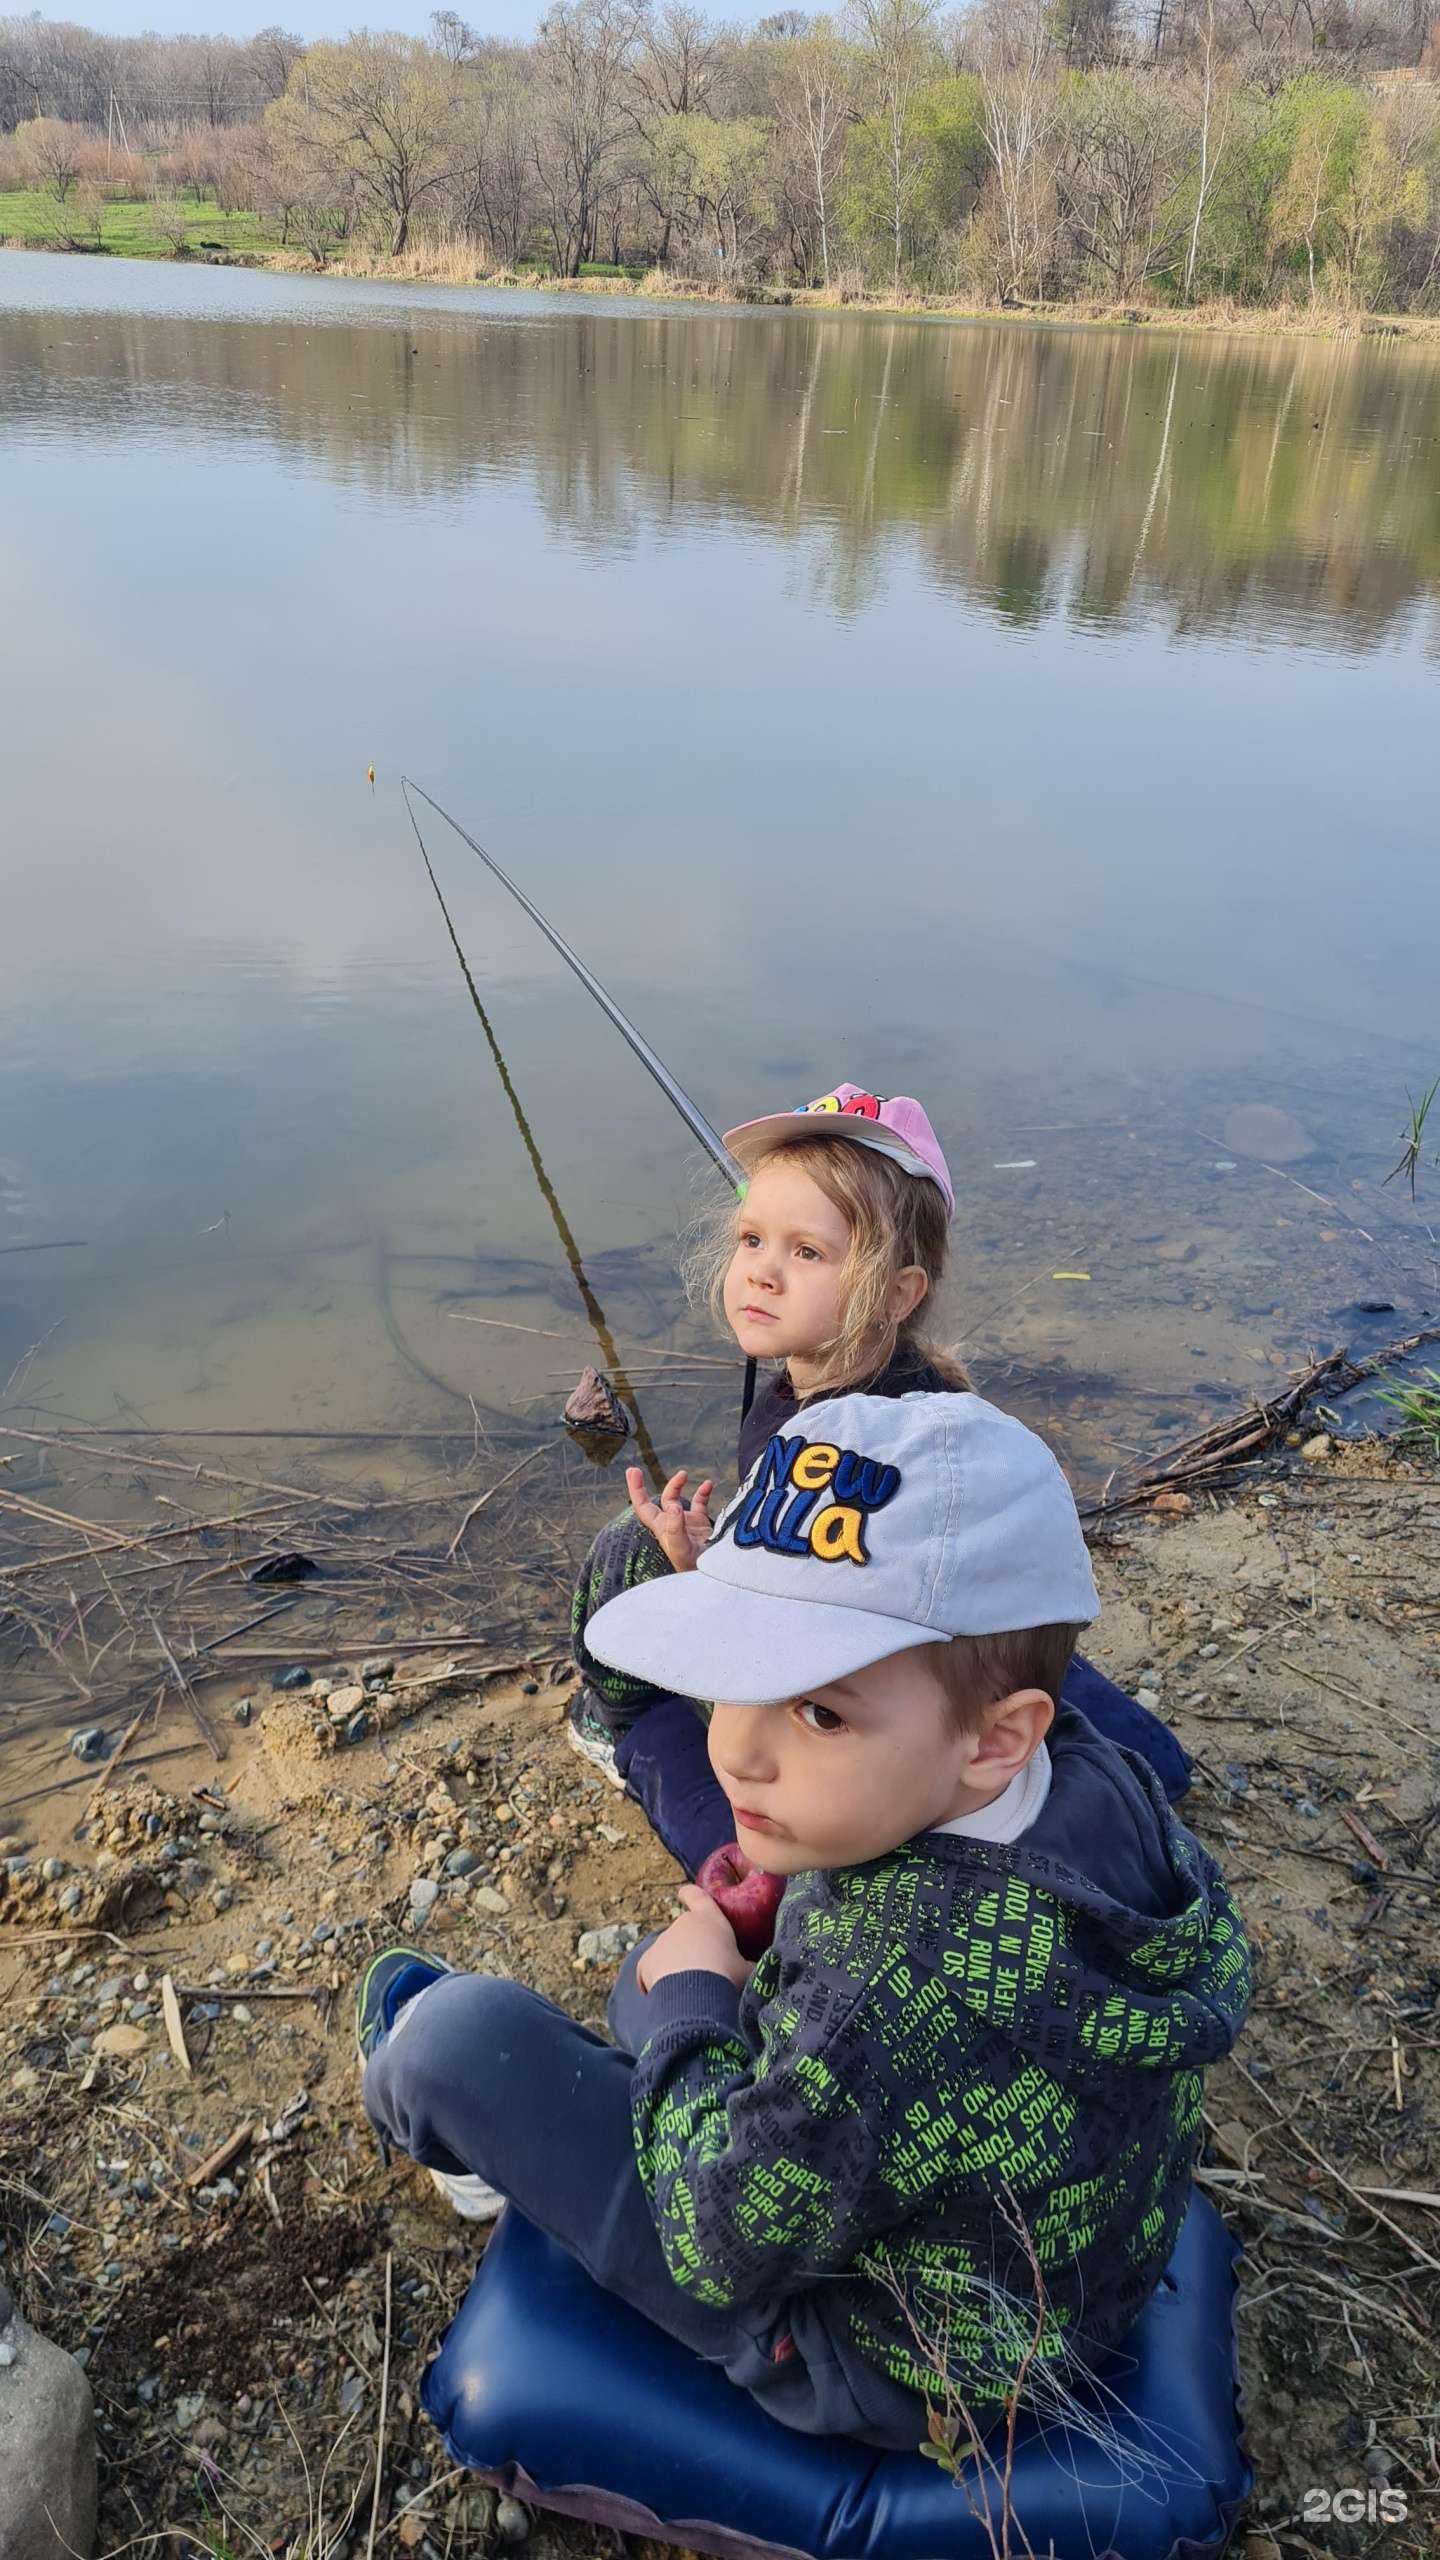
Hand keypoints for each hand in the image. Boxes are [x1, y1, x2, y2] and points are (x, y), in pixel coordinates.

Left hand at [627, 1466, 714, 1574]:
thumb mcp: (680, 1547)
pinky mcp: (700, 1524)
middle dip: (645, 1486)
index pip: (642, 1506)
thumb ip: (675, 1526)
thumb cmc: (692, 1566)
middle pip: (657, 1500)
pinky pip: (700, 1503)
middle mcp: (670, 1523)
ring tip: (683, 1474)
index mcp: (661, 1527)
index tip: (633, 1471)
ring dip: (678, 1485)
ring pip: (676, 1499)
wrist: (712, 1574)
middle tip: (636, 1470)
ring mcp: (685, 1522)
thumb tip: (673, 1506)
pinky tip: (708, 1484)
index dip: (636, 1489)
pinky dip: (703, 1492)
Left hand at [637, 1886, 753, 1992]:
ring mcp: (661, 1942)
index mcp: (708, 1919)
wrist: (698, 1992)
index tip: (683, 1893)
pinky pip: (649, 1970)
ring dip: (675, 1966)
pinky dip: (654, 1980)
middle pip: (683, 1933)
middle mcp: (681, 1924)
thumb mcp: (745, 1968)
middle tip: (702, 1971)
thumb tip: (752, 1968)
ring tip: (687, 1989)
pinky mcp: (646, 1961)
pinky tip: (665, 1995)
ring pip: (667, 1953)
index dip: (690, 1894)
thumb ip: (745, 1963)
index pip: (697, 1896)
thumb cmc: (727, 1973)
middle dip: (689, 1948)